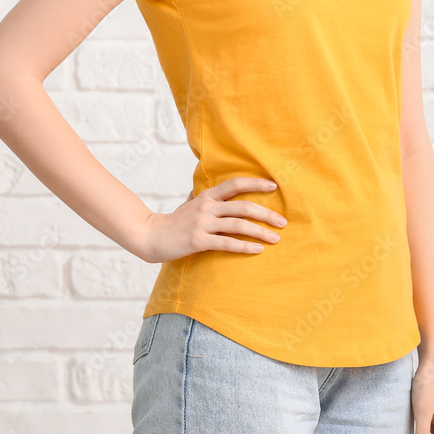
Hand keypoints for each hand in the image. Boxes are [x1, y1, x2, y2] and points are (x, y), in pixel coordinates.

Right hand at [137, 176, 286, 262]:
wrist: (150, 236)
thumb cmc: (174, 222)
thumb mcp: (190, 204)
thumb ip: (205, 197)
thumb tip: (216, 189)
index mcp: (207, 196)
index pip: (235, 184)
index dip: (256, 183)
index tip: (275, 186)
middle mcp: (206, 207)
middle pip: (243, 206)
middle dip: (267, 213)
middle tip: (283, 221)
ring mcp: (202, 224)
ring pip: (238, 225)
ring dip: (260, 231)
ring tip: (276, 238)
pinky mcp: (198, 241)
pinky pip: (226, 243)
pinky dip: (244, 246)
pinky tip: (257, 249)